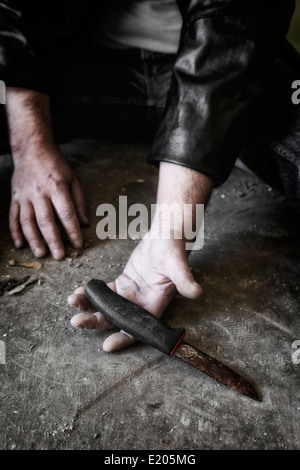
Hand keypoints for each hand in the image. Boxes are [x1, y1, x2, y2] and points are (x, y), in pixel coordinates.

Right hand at [10, 144, 87, 258]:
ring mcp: (25, 196)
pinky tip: (20, 244)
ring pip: (28, 221)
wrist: (31, 149)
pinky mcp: (15, 197)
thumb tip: (84, 222)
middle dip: (53, 240)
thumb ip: (79, 201)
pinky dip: (15, 232)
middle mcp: (39, 193)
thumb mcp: (73, 178)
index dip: (73, 231)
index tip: (78, 244)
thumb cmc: (55, 164)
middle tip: (59, 256)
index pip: (66, 213)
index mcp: (56, 187)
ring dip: (34, 239)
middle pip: (46, 220)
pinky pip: (13, 217)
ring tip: (40, 253)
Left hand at [68, 234, 201, 351]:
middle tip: (77, 321)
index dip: (124, 339)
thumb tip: (196, 292)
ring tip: (73, 301)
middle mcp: (141, 304)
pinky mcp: (123, 283)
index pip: (139, 329)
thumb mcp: (178, 265)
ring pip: (107, 307)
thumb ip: (184, 280)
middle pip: (116, 320)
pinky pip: (105, 293)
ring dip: (89, 307)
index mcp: (155, 305)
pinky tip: (79, 291)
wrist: (166, 234)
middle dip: (96, 322)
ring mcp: (131, 295)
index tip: (107, 345)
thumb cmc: (174, 249)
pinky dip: (92, 294)